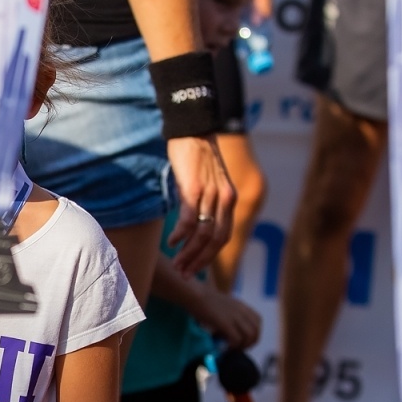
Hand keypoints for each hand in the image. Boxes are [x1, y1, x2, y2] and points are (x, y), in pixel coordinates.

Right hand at [166, 135, 236, 274]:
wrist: (192, 128)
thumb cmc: (195, 156)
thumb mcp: (208, 181)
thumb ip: (206, 202)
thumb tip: (193, 224)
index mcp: (229, 199)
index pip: (223, 237)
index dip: (209, 257)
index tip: (195, 269)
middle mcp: (224, 199)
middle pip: (215, 240)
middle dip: (200, 261)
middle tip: (185, 274)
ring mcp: (210, 193)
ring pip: (202, 233)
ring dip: (189, 253)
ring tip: (177, 264)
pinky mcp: (194, 187)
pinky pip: (189, 218)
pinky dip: (181, 234)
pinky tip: (172, 243)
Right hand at [189, 283, 261, 348]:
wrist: (195, 294)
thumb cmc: (204, 300)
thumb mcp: (223, 306)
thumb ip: (230, 315)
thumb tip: (228, 332)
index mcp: (242, 306)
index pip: (257, 322)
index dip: (253, 334)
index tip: (243, 341)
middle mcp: (241, 311)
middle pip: (255, 331)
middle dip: (249, 344)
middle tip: (238, 348)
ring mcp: (234, 317)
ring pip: (249, 336)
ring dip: (242, 346)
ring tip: (232, 349)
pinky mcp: (225, 323)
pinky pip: (236, 339)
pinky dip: (233, 346)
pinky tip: (225, 347)